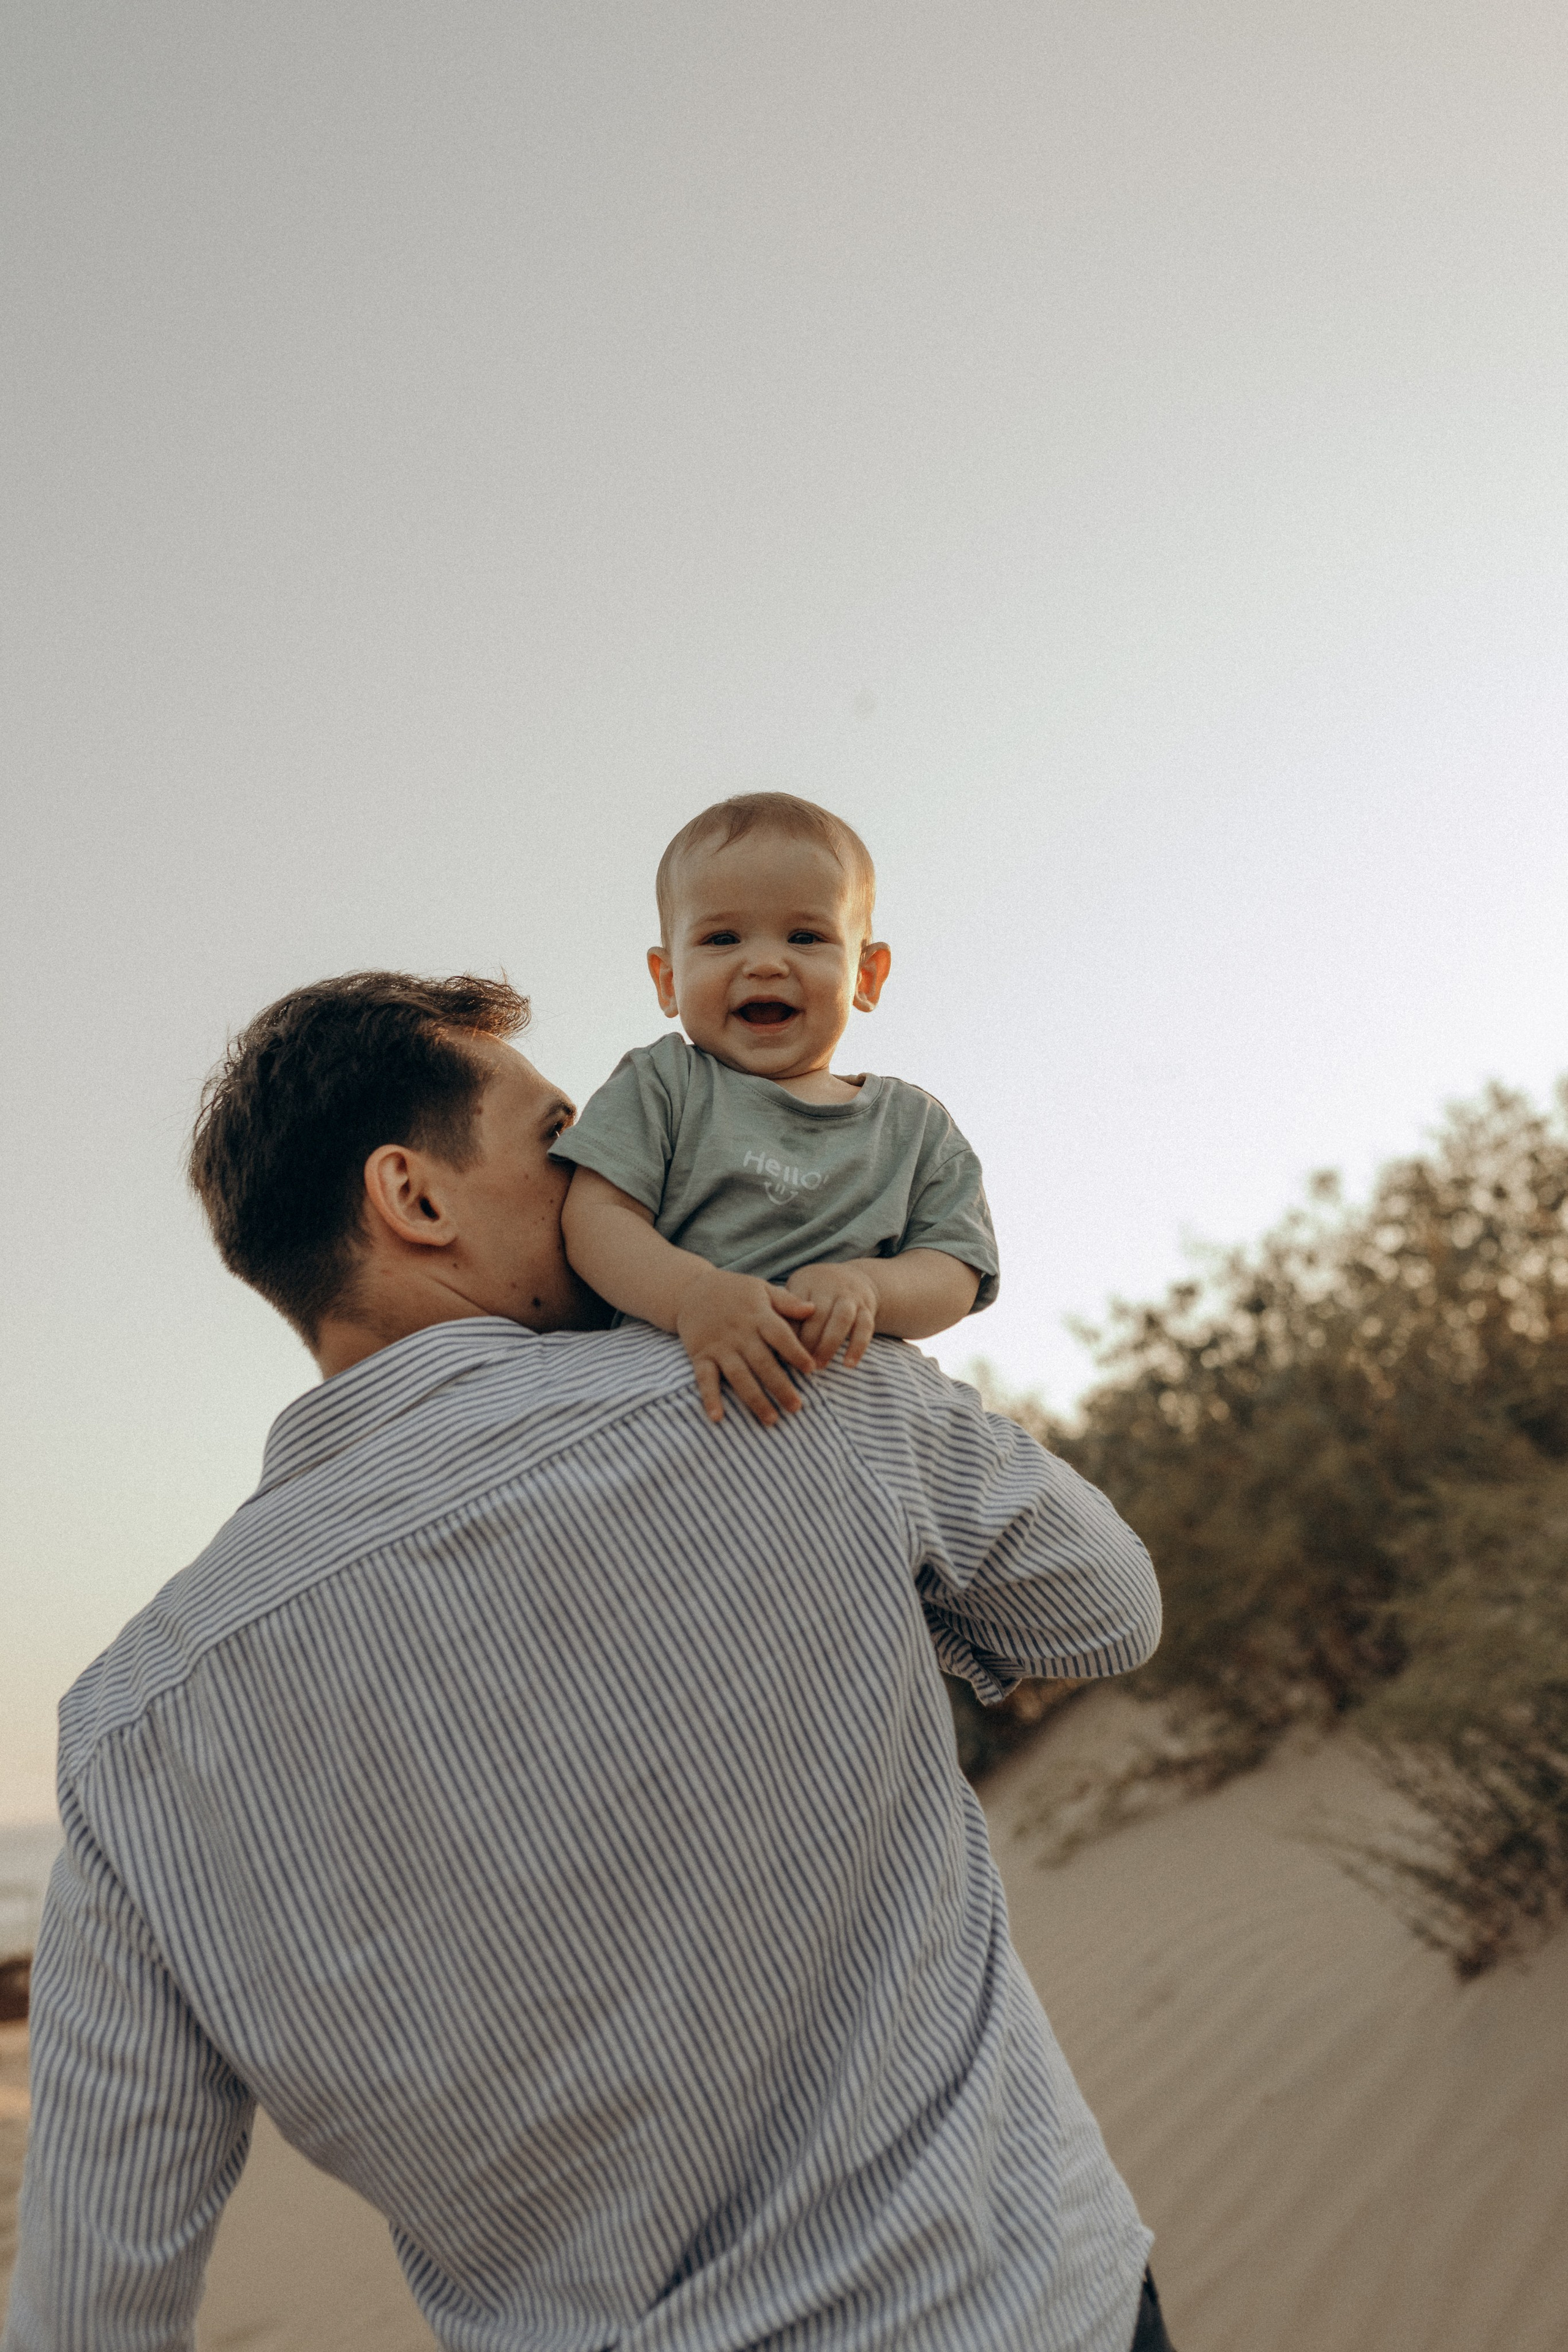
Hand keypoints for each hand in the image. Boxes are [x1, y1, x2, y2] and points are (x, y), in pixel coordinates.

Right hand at [675, 1265, 817, 1426]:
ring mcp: (719, 1346)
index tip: (811, 1369)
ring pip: (739, 1376)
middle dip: (780, 1386)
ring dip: (754, 1399)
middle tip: (796, 1407)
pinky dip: (710, 1397)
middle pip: (763, 1363)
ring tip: (771, 1418)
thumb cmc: (734, 1290)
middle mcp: (740, 1333)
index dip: (796, 1353)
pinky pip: (704, 1379)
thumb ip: (787, 1301)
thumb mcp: (762, 1288)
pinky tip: (717, 1417)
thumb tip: (813, 1310)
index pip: (780, 1336)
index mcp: (758, 1316)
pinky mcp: (700, 1355)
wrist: (691, 1289)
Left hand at [784, 1261, 880, 1368]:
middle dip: (809, 1342)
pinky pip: (865, 1327)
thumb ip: (786, 1310)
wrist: (853, 1278)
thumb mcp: (798, 1290)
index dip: (789, 1332)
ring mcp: (850, 1297)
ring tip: (820, 1366)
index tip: (781, 1352)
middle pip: (819, 1315)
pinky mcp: (867, 1308)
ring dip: (830, 1345)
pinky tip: (848, 1365)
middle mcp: (830, 1287)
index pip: (796, 1308)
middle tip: (800, 1364)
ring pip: (841, 1320)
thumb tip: (768, 1340)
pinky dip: (857, 1347)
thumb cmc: (815, 1292)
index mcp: (807, 1282)